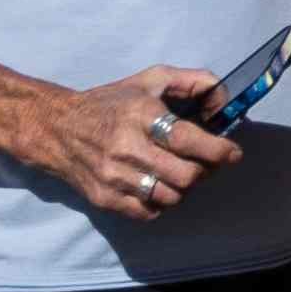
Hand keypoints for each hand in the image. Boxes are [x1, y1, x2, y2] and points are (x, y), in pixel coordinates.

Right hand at [0, 65, 242, 221]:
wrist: (58, 129)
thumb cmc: (111, 102)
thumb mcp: (150, 79)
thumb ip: (192, 82)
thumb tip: (224, 100)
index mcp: (140, 113)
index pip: (186, 139)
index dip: (216, 149)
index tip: (232, 153)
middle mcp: (126, 147)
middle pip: (184, 175)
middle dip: (205, 171)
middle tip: (208, 163)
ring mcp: (114, 177)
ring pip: (170, 197)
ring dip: (185, 188)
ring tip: (182, 173)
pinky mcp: (106, 199)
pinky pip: (149, 212)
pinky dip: (162, 202)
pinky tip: (159, 184)